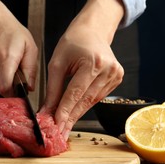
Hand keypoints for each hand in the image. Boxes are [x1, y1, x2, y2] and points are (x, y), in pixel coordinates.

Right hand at [0, 0, 37, 96]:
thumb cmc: (12, 32)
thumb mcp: (30, 47)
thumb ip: (31, 69)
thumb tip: (30, 88)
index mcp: (7, 57)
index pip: (5, 87)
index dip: (14, 94)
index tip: (20, 92)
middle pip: (3, 88)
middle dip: (12, 85)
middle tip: (17, 72)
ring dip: (5, 79)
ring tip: (8, 64)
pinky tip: (0, 62)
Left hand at [40, 0, 124, 139]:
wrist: (93, 30)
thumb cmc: (72, 43)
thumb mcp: (57, 63)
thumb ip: (53, 88)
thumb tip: (47, 110)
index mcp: (93, 62)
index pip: (75, 93)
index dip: (64, 112)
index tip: (55, 126)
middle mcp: (108, 70)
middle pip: (85, 100)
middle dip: (70, 118)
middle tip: (58, 133)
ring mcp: (115, 75)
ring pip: (92, 102)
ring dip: (76, 114)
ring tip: (63, 126)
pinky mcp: (117, 79)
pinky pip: (97, 97)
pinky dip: (84, 105)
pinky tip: (74, 113)